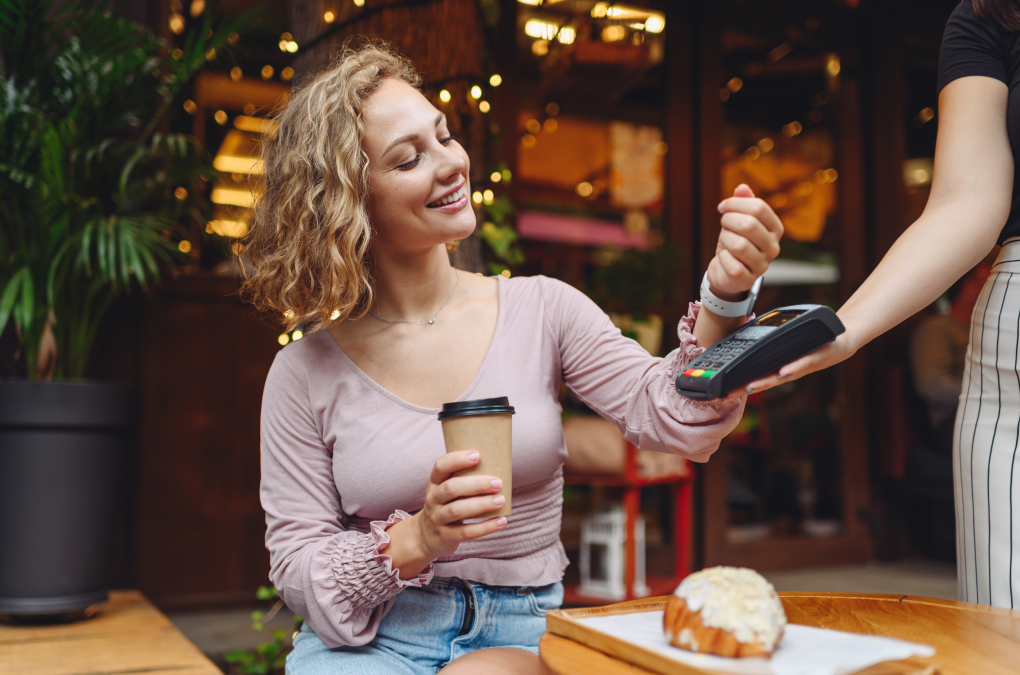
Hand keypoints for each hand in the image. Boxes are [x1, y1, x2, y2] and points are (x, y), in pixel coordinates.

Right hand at [410, 451, 506, 559]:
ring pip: (457, 510)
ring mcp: (437, 519)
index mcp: (434, 483)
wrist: (425, 537)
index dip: (457, 460)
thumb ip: (463, 480)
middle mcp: (433, 499)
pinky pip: (466, 532)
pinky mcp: (445, 536)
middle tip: (497, 483)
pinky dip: (485, 527)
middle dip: (476, 484)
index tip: (478, 456)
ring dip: (481, 504)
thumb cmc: (445, 506)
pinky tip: (501, 521)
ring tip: (501, 500)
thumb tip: (499, 467)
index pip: (440, 466)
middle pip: (451, 488)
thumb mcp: (446, 491)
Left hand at [707, 184, 782, 298]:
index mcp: (775, 229)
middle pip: (749, 224)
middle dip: (728, 220)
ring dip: (725, 239)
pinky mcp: (747, 279)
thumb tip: (742, 188)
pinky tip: (724, 257)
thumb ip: (743, 203)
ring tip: (724, 240)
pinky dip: (722, 258)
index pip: (759, 208)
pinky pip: (732, 265)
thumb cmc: (735, 241)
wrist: (728, 272)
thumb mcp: (738, 219)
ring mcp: (762, 265)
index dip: (736, 203)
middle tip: (723, 223)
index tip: (722, 207)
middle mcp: (773, 248)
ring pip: (739, 245)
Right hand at [725, 331, 859, 397]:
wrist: (844, 340)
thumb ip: (773, 344)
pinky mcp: (818, 357)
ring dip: (766, 382)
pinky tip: (784, 370)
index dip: (739, 386)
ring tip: (750, 386)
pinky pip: (805, 362)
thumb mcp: (790, 344)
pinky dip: (794, 367)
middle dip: (745, 388)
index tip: (721, 392)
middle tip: (728, 394)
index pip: (757, 377)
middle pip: (764, 381)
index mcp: (781, 367)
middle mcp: (790, 370)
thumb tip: (750, 336)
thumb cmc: (815, 343)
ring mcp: (803, 365)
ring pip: (781, 376)